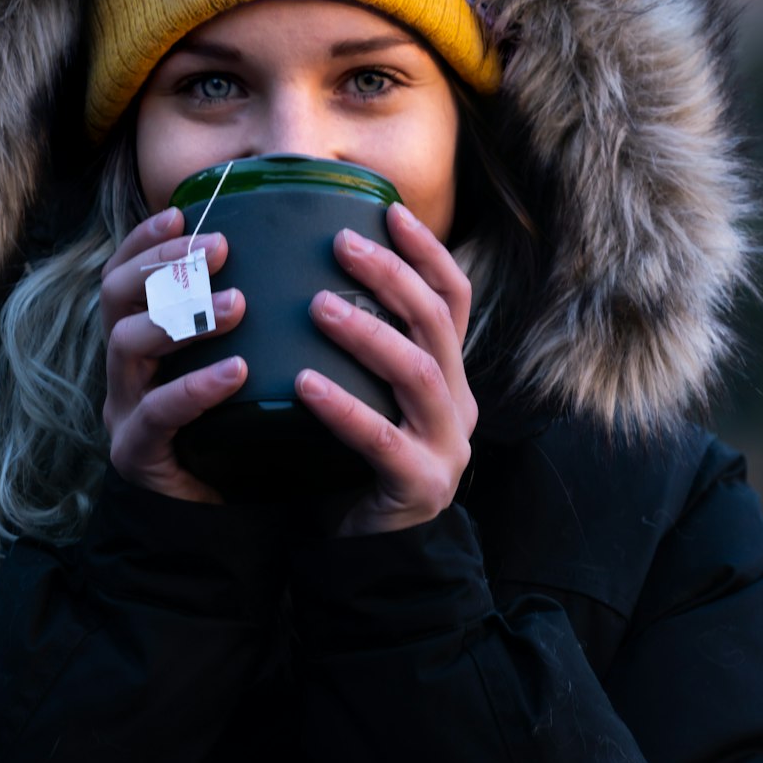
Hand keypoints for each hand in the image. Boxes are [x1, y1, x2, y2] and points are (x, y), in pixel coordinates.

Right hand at [100, 207, 246, 501]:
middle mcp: (122, 368)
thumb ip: (245, 317)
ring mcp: (123, 409)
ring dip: (182, 316)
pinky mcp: (137, 453)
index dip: (145, 239)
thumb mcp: (236, 360)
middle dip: (164, 263)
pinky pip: (157, 413)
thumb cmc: (233, 426)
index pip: (125, 272)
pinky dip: (196, 386)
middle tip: (220, 247)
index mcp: (141, 337)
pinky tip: (237, 371)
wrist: (218, 517)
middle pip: (114, 296)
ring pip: (124, 346)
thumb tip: (296, 258)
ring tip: (238, 305)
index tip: (182, 211)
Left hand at [295, 202, 475, 535]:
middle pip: (435, 322)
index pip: (452, 298)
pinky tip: (304, 382)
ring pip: (418, 371)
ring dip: (369, 331)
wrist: (365, 551)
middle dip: (392, 274)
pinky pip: (384, 440)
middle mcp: (459, 403)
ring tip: (318, 305)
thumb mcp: (366, 392)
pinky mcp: (421, 486)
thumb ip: (358, 346)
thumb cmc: (351, 458)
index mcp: (449, 374)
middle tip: (340, 243)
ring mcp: (447, 446)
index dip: (426, 252)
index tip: (387, 211)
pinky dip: (344, 407)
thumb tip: (309, 270)